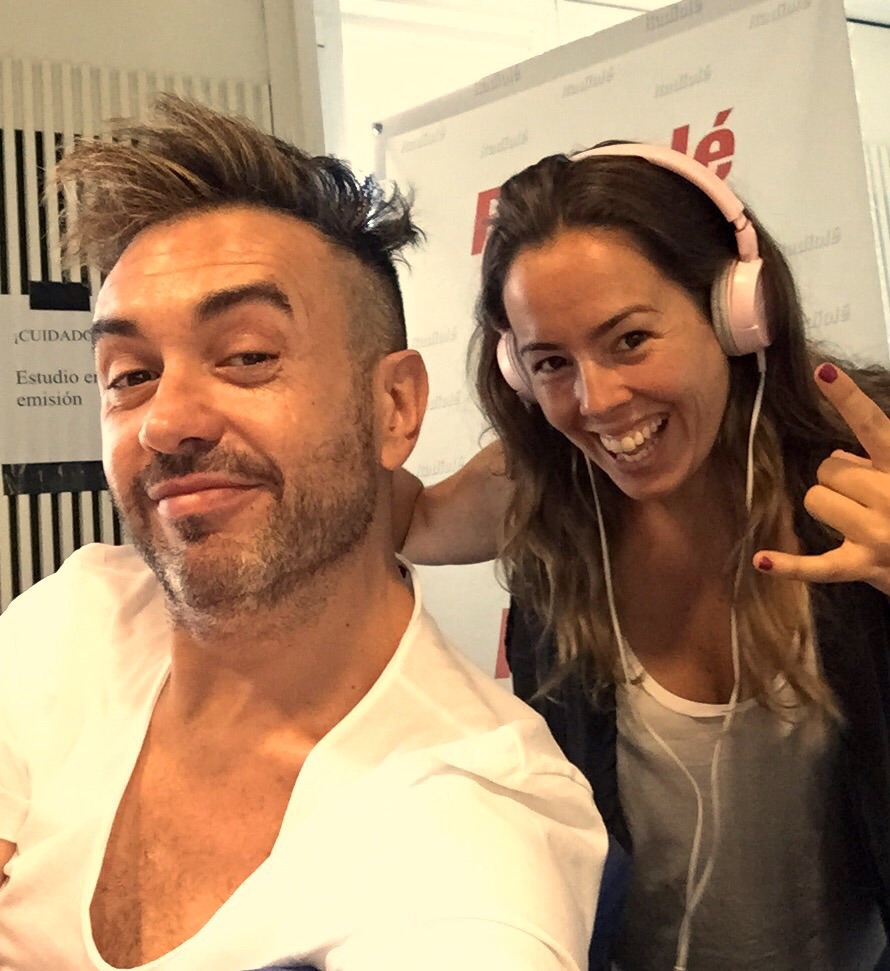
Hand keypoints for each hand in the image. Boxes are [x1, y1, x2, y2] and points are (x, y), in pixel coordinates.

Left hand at [754, 362, 889, 595]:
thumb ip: (877, 460)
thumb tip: (839, 457)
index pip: (871, 424)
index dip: (847, 397)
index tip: (823, 372)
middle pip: (829, 468)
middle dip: (840, 477)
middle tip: (866, 494)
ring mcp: (877, 532)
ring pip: (816, 501)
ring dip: (829, 508)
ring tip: (860, 522)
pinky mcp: (864, 565)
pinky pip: (815, 565)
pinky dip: (788, 566)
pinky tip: (763, 560)